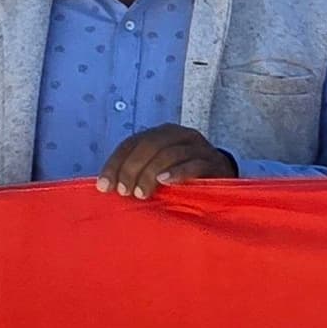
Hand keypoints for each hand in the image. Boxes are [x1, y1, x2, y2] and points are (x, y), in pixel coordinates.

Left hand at [98, 125, 236, 197]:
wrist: (222, 180)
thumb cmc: (182, 178)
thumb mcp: (156, 172)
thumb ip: (135, 173)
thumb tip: (105, 186)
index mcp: (161, 134)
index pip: (132, 143)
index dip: (115, 163)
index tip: (104, 186)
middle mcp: (179, 135)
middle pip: (150, 145)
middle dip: (131, 168)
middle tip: (124, 192)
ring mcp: (198, 147)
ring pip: (169, 153)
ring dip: (150, 173)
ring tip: (141, 193)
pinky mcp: (214, 162)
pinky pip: (193, 164)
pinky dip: (177, 172)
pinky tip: (164, 182)